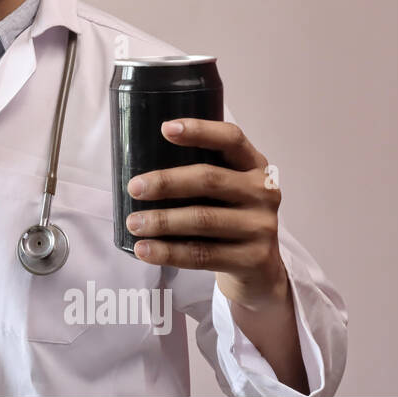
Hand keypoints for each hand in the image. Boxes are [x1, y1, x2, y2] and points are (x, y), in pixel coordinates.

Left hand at [124, 118, 287, 310]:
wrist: (259, 267)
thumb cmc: (228, 217)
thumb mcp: (224, 190)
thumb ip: (198, 175)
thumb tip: (139, 172)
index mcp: (254, 166)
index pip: (231, 139)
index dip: (200, 131)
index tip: (166, 128)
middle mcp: (263, 192)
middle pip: (209, 180)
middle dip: (166, 182)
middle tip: (134, 188)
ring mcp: (262, 226)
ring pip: (203, 219)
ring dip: (162, 221)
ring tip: (133, 224)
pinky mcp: (254, 258)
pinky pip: (203, 254)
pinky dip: (168, 252)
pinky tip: (144, 249)